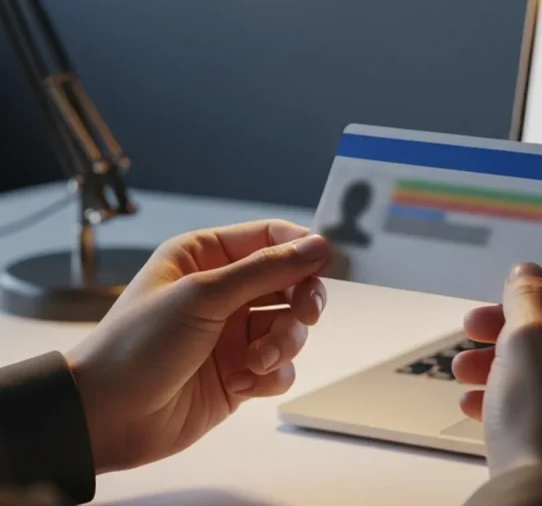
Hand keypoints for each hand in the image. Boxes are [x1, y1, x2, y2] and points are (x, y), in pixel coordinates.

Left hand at [65, 220, 330, 473]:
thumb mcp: (201, 295)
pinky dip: (271, 375)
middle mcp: (222, 291)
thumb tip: (317, 246)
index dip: (301, 248)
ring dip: (283, 344)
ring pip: (291, 326)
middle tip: (305, 313)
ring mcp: (232, 333)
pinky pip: (281, 367)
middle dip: (302, 300)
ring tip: (257, 360)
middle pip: (291, 282)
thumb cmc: (134, 348)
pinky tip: (242, 382)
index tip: (324, 264)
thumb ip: (265, 269)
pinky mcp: (240, 372)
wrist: (104, 418)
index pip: (270, 237)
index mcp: (205, 257)